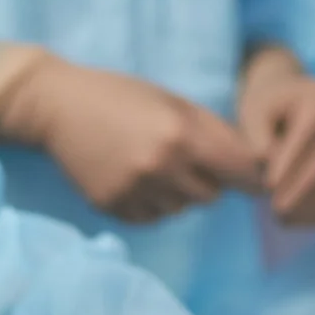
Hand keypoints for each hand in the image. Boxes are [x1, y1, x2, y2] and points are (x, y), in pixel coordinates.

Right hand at [0, 42, 262, 225]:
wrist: (58, 108)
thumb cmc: (122, 96)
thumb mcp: (174, 102)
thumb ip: (215, 132)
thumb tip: (256, 167)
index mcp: (182, 135)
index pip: (240, 171)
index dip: (251, 175)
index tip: (253, 177)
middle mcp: (161, 167)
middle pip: (212, 196)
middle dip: (207, 181)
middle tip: (184, 158)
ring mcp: (135, 191)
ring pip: (181, 209)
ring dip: (177, 193)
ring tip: (152, 164)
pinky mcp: (113, 207)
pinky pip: (152, 218)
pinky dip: (150, 203)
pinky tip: (132, 177)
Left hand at [236, 44, 314, 228]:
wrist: (291, 102)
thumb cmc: (267, 108)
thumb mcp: (254, 112)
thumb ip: (256, 135)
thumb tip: (266, 162)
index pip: (310, 131)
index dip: (291, 160)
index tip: (269, 184)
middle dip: (303, 187)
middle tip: (276, 209)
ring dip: (313, 203)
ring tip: (282, 219)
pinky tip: (295, 222)